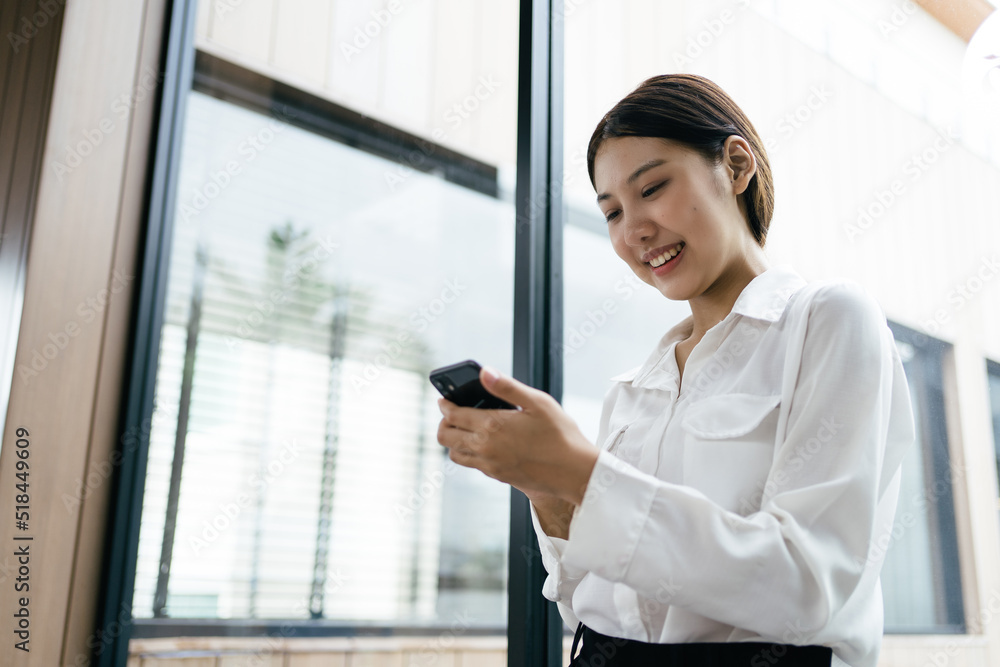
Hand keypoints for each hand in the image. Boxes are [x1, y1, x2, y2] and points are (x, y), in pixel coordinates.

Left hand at [435, 365, 598, 504]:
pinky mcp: (498, 476)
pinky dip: (468, 452)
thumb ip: (507, 387)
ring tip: (464, 428)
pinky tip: (483, 443)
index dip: (445, 405)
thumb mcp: (537, 402)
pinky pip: (471, 464)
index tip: (444, 399)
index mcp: (492, 426)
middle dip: (444, 422)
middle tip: (451, 412)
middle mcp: (485, 448)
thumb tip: (484, 372)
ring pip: (454, 454)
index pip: (453, 415)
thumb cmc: (561, 435)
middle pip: (445, 436)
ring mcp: (490, 465)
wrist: (574, 472)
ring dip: (453, 440)